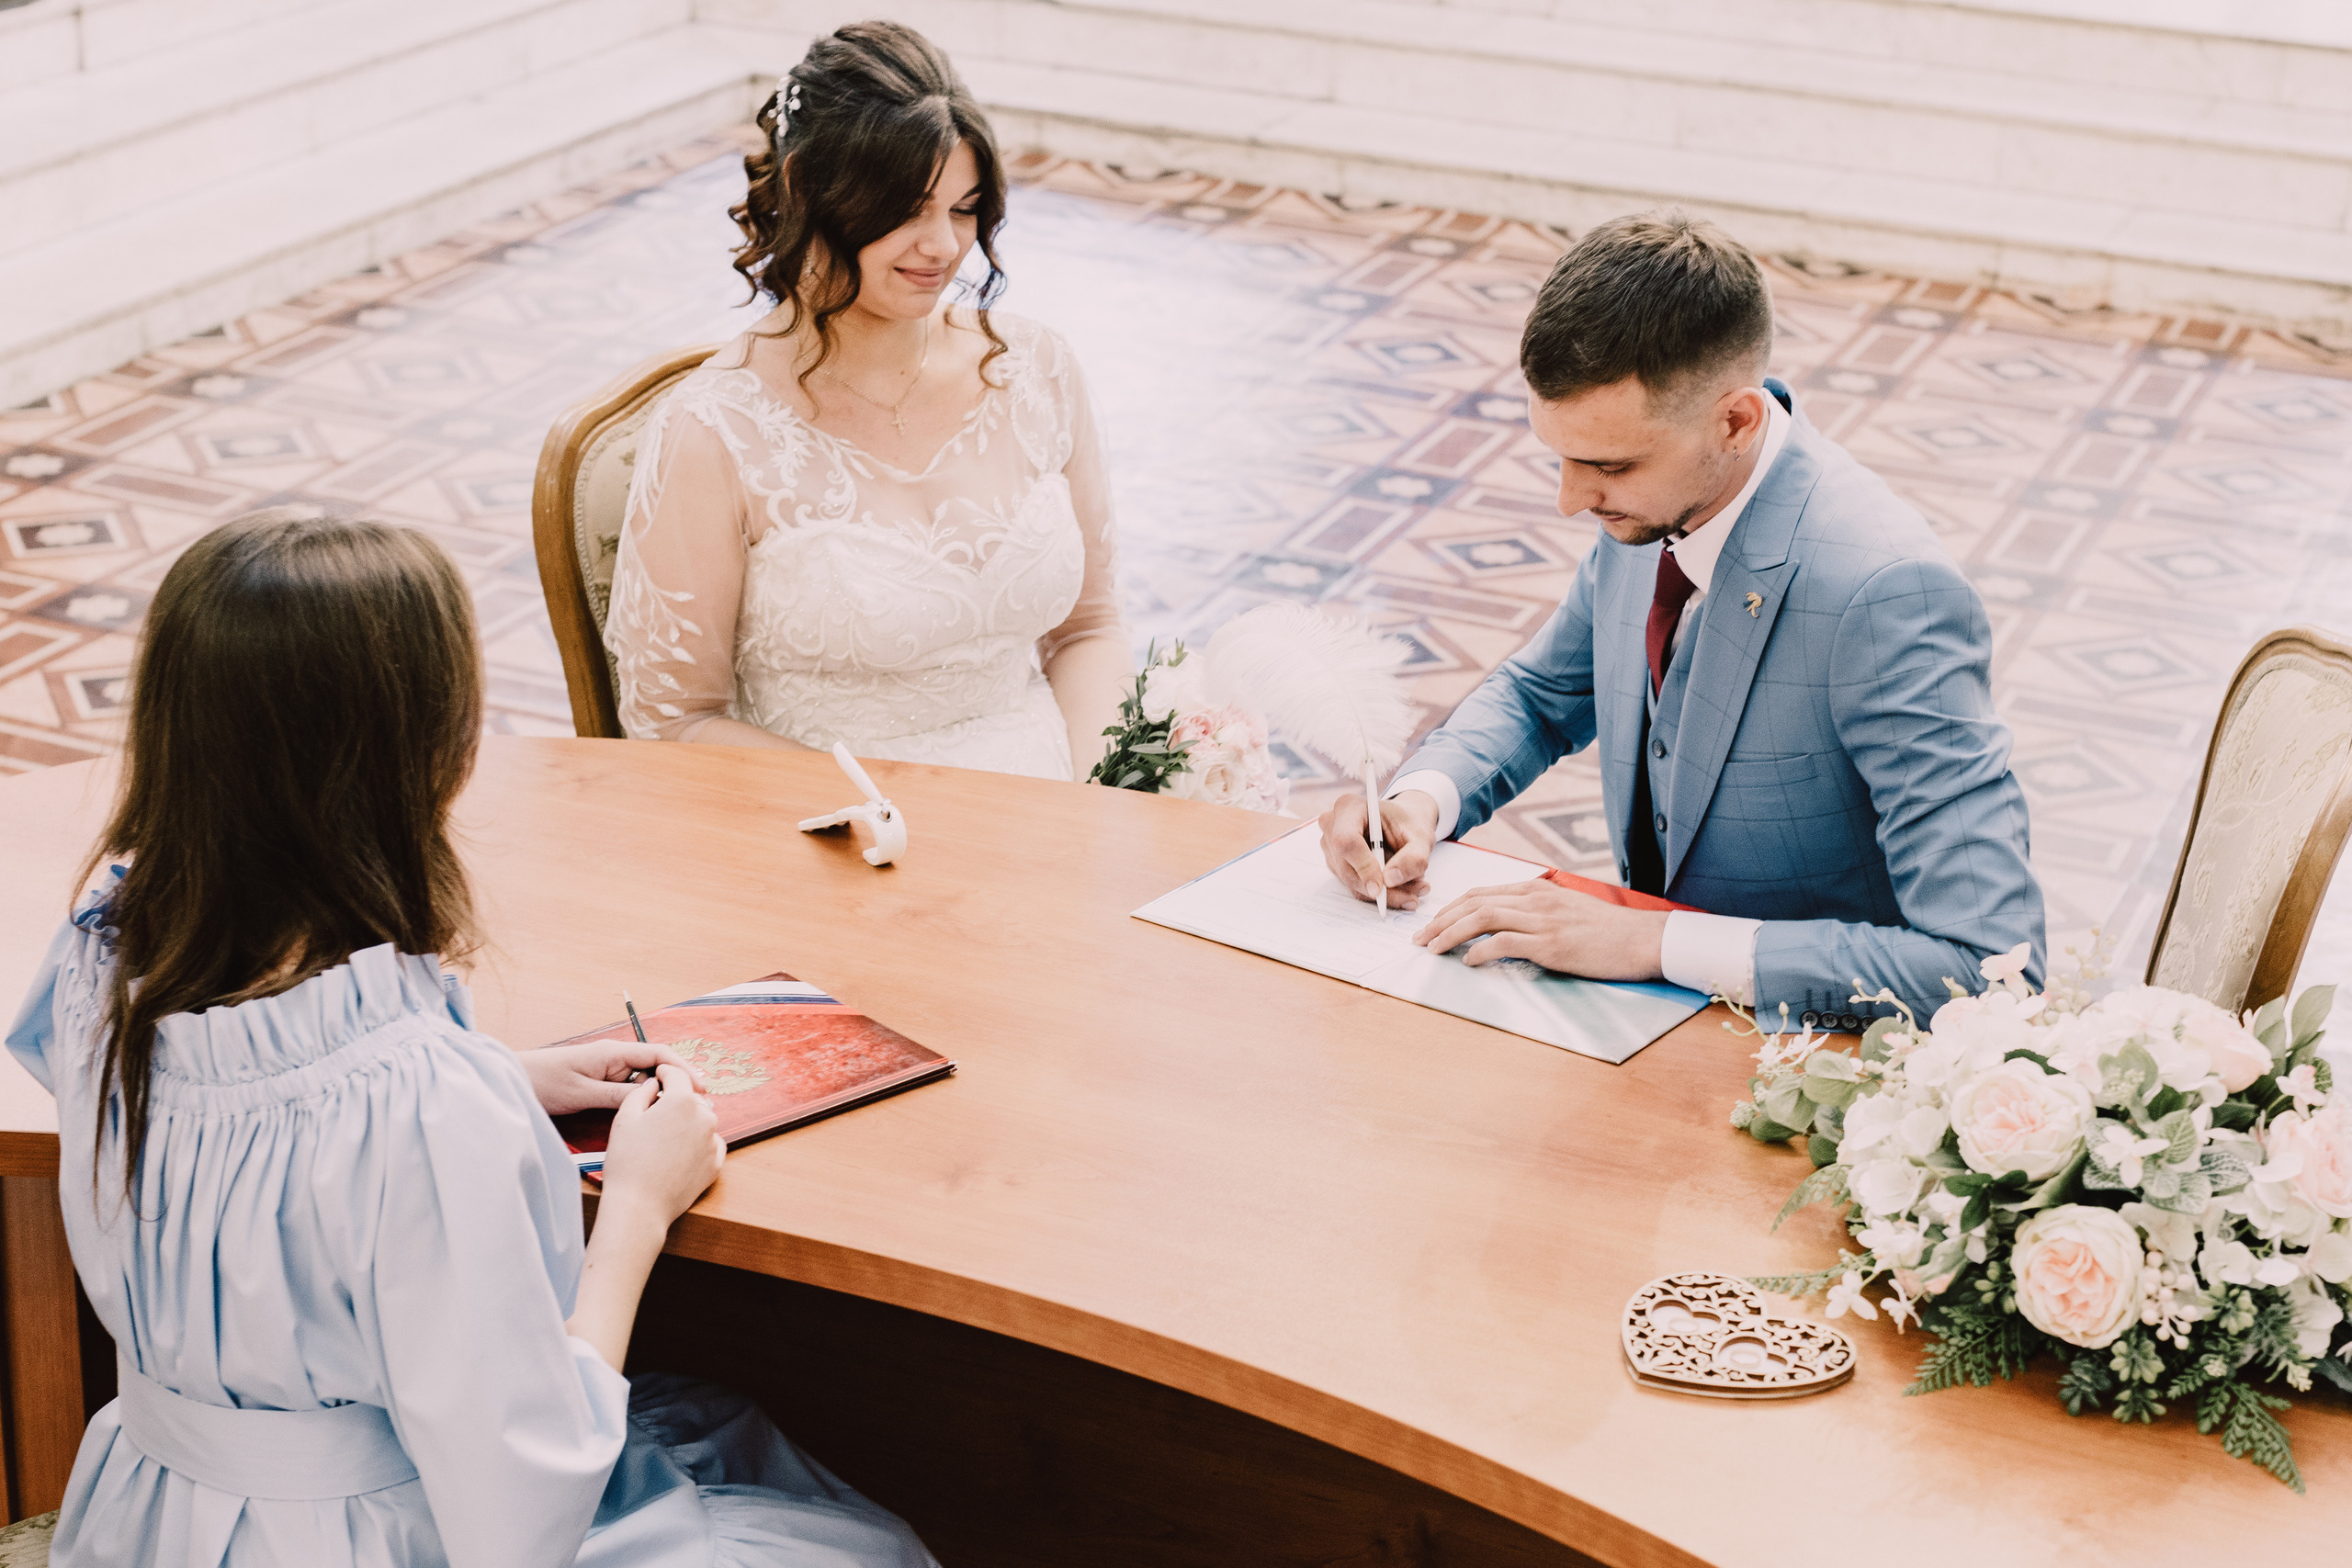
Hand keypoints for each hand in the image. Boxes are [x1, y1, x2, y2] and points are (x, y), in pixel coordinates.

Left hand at [517, 1039, 704, 1114]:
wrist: (510, 1082)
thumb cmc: (543, 1083)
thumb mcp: (583, 1093)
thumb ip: (619, 1095)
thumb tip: (655, 1099)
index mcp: (613, 1052)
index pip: (659, 1055)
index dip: (683, 1070)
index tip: (701, 1089)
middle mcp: (613, 1057)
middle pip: (656, 1066)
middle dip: (677, 1083)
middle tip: (696, 1105)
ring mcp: (606, 1069)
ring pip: (643, 1079)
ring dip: (660, 1092)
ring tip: (678, 1112)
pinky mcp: (598, 1081)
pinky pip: (628, 1088)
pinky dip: (643, 1098)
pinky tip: (650, 1113)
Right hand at [595, 1065, 724, 1225]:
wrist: (640, 1206)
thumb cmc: (628, 1162)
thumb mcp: (625, 1118)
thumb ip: (642, 1092)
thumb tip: (654, 1084)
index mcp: (682, 1101)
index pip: (676, 1075)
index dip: (664, 1073)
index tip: (658, 1075)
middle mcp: (705, 1117)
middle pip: (689, 1099)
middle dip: (674, 1102)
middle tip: (653, 1115)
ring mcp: (713, 1142)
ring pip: (700, 1122)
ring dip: (686, 1123)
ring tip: (662, 1139)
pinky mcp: (716, 1164)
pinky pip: (708, 1145)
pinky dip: (696, 1144)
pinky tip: (676, 1154)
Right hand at [1320, 789, 1438, 908]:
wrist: (1403, 825)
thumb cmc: (1409, 825)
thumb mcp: (1421, 838)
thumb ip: (1412, 858)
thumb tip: (1390, 880)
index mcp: (1350, 807)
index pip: (1346, 841)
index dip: (1363, 866)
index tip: (1382, 887)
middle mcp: (1333, 825)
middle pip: (1347, 867)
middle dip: (1378, 888)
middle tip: (1410, 897)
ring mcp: (1330, 847)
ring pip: (1351, 881)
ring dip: (1383, 894)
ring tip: (1413, 891)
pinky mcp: (1336, 865)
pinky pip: (1354, 886)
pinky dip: (1378, 893)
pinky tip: (1400, 890)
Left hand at [1414, 878, 1668, 979]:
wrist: (1642, 940)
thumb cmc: (1606, 931)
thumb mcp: (1565, 911)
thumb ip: (1535, 913)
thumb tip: (1504, 928)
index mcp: (1535, 890)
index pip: (1479, 894)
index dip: (1450, 909)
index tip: (1431, 924)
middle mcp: (1534, 900)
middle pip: (1472, 903)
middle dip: (1440, 921)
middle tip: (1419, 939)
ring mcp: (1542, 920)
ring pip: (1481, 919)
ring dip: (1450, 935)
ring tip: (1432, 949)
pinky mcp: (1551, 943)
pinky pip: (1504, 943)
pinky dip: (1480, 952)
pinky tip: (1469, 962)